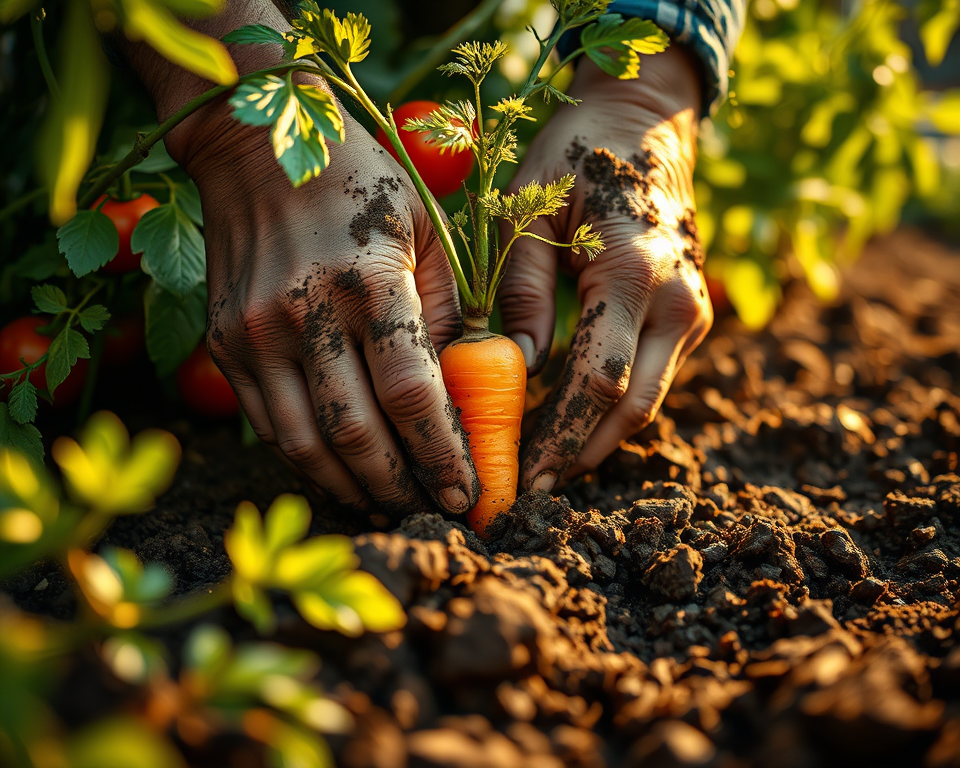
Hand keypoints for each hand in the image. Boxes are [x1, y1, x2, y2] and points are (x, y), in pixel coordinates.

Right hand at [164, 100, 478, 516]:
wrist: (253, 146)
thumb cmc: (359, 181)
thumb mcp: (425, 230)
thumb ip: (448, 311)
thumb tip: (466, 388)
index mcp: (369, 282)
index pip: (411, 395)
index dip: (442, 455)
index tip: (467, 494)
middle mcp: (303, 314)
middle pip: (355, 435)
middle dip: (399, 488)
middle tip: (432, 513)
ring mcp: (254, 333)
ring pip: (302, 444)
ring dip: (349, 489)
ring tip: (387, 506)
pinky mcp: (224, 343)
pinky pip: (267, 424)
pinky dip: (306, 461)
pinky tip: (339, 473)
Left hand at [498, 48, 712, 492]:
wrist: (647, 123)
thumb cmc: (575, 156)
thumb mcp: (527, 209)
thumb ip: (521, 289)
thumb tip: (515, 365)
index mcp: (634, 272)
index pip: (598, 381)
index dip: (559, 438)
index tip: (520, 477)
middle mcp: (678, 301)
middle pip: (632, 409)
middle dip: (579, 456)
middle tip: (526, 490)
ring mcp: (694, 312)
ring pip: (648, 403)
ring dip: (597, 441)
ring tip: (542, 469)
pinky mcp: (691, 317)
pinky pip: (652, 380)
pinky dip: (612, 411)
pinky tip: (568, 426)